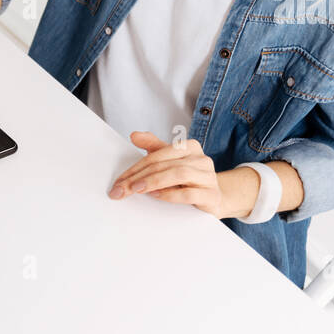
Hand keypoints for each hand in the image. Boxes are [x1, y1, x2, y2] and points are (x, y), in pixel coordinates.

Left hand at [107, 131, 226, 217]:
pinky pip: (189, 193)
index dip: (136, 167)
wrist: (214, 198)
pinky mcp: (212, 195)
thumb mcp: (169, 161)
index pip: (157, 154)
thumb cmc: (188, 180)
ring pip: (178, 174)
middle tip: (122, 189)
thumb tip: (134, 135)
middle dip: (139, 177)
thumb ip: (153, 147)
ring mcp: (209, 177)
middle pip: (165, 164)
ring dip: (154, 182)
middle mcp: (201, 159)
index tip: (120, 181)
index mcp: (190, 147)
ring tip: (137, 189)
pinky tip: (156, 195)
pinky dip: (170, 194)